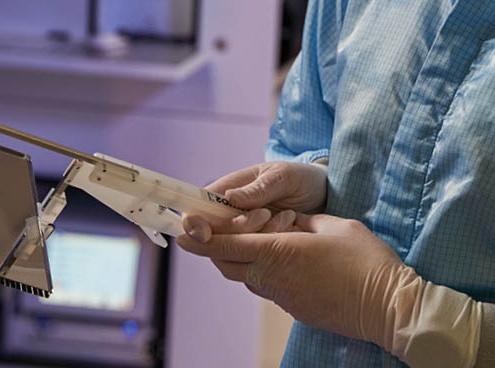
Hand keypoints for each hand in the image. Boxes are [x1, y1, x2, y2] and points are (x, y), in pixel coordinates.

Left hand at [176, 213, 408, 346]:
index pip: (226, 246)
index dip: (200, 239)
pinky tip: (287, 259)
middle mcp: (272, 278)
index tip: (181, 233)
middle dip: (219, 246)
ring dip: (244, 257)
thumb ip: (300, 222)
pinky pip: (265, 287)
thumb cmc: (365, 261)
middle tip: (227, 228)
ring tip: (268, 237)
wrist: (388, 308)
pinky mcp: (293, 309)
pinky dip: (264, 270)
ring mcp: (281, 297)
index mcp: (279, 252)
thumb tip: (284, 223)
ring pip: (245, 276)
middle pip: (228, 263)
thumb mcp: (333, 225)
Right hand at [181, 162, 326, 240]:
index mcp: (227, 190)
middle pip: (213, 234)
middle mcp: (230, 213)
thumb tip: (229, 197)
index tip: (206, 233)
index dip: (195, 224)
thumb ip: (258, 189)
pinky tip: (290, 229)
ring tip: (286, 218)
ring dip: (259, 237)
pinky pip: (254, 254)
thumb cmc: (301, 178)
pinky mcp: (260, 245)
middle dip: (238, 230)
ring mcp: (244, 231)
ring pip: (234, 247)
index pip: (196, 209)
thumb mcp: (283, 177)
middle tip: (265, 215)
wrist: (326, 194)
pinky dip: (271, 246)